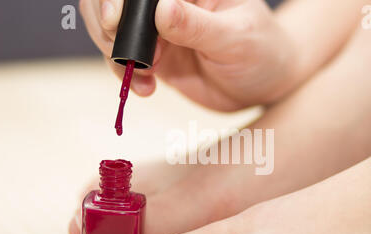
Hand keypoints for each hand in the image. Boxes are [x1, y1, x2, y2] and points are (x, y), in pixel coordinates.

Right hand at [80, 0, 297, 110]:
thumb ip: (197, 26)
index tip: (115, 20)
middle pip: (116, 0)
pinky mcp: (156, 56)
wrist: (264, 85)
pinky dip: (126, 75)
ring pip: (113, 29)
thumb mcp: (235, 38)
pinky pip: (126, 61)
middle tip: (119, 51)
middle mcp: (169, 2)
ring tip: (139, 74)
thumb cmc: (262, 51)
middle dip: (105, 21)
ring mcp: (159, 29)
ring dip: (113, 52)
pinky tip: (146, 88)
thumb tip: (160, 10)